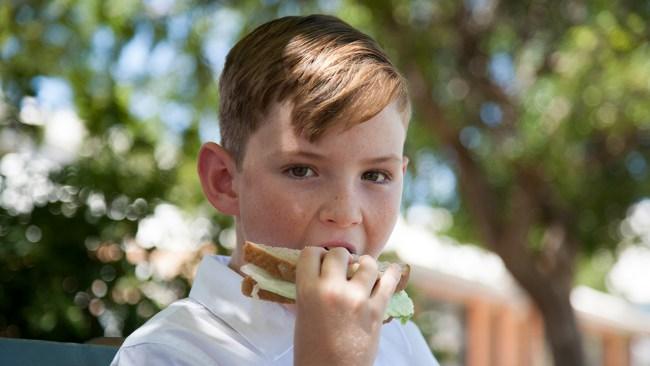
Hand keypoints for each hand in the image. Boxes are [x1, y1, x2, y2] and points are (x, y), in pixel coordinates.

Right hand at [293, 247, 400, 365]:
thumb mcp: (303, 315)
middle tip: (343, 267)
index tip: (323, 261)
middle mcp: (331, 290)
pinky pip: (388, 282)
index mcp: (307, 291)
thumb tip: (325, 272)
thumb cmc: (312, 350)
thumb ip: (312, 291)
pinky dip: (391, 274)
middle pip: (339, 253)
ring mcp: (356, 299)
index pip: (311, 253)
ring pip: (366, 263)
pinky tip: (392, 270)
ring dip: (365, 265)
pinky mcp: (376, 310)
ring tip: (364, 271)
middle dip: (341, 258)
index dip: (317, 255)